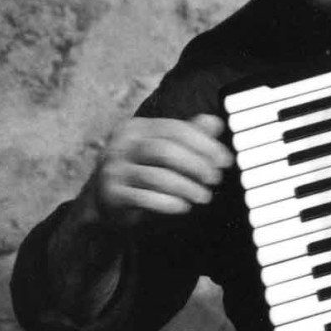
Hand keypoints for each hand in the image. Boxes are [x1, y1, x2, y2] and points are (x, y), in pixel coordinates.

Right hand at [85, 113, 233, 229]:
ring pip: (155, 176)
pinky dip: (168, 203)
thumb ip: (189, 136)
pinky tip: (184, 207)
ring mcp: (113, 170)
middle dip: (195, 165)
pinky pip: (143, 198)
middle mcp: (121, 146)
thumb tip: (216, 123)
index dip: (204, 144)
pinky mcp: (111, 194)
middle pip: (164, 150)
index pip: (175, 129)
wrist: (105, 199)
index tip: (225, 160)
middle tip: (215, 179)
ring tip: (203, 196)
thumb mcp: (164, 148)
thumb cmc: (142, 170)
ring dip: (185, 187)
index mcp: (136, 128)